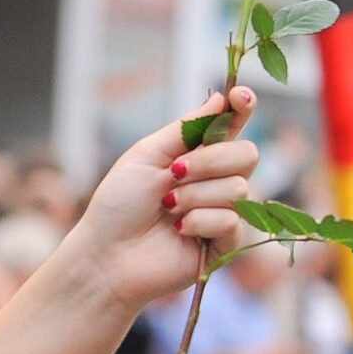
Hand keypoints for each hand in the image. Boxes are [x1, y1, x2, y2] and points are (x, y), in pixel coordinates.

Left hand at [66, 89, 260, 312]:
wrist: (105, 255)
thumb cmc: (117, 206)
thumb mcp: (145, 157)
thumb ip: (185, 129)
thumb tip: (221, 97)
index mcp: (197, 156)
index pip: (233, 126)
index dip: (243, 108)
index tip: (240, 97)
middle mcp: (215, 181)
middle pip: (247, 153)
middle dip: (210, 161)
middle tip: (174, 174)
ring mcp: (223, 212)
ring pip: (239, 188)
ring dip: (195, 195)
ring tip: (166, 208)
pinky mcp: (225, 244)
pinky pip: (232, 220)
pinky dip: (200, 221)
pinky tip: (178, 230)